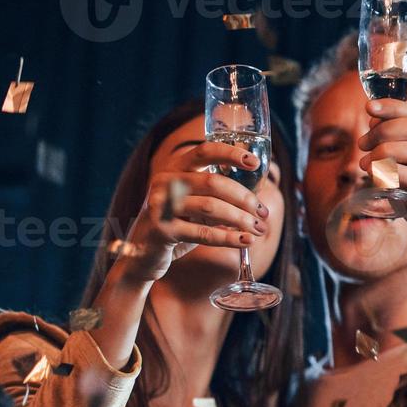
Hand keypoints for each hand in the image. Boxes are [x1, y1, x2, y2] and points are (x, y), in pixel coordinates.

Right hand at [117, 140, 269, 283]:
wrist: (142, 255)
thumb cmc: (177, 225)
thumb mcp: (196, 205)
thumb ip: (218, 196)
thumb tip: (258, 199)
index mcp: (175, 169)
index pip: (205, 151)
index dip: (231, 154)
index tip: (255, 163)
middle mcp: (165, 181)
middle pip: (214, 182)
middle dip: (245, 198)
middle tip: (263, 213)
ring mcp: (160, 205)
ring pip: (210, 207)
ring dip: (241, 219)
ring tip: (259, 229)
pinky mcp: (161, 230)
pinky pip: (202, 232)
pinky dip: (228, 237)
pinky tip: (245, 241)